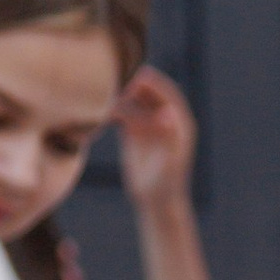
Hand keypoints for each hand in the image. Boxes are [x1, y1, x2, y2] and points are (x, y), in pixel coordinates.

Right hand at [117, 66, 200, 211]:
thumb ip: (169, 136)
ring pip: (133, 100)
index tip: (135, 76)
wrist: (155, 203)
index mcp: (180, 123)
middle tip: (113, 83)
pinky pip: (122, 112)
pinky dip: (111, 109)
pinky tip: (99, 112)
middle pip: (148, 92)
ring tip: (103, 96)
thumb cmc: (164, 186)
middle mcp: (165, 119)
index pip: (167, 93)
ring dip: (119, 96)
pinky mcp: (134, 130)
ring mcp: (149, 123)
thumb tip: (169, 111)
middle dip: (132, 84)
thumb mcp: (168, 162)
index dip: (153, 82)